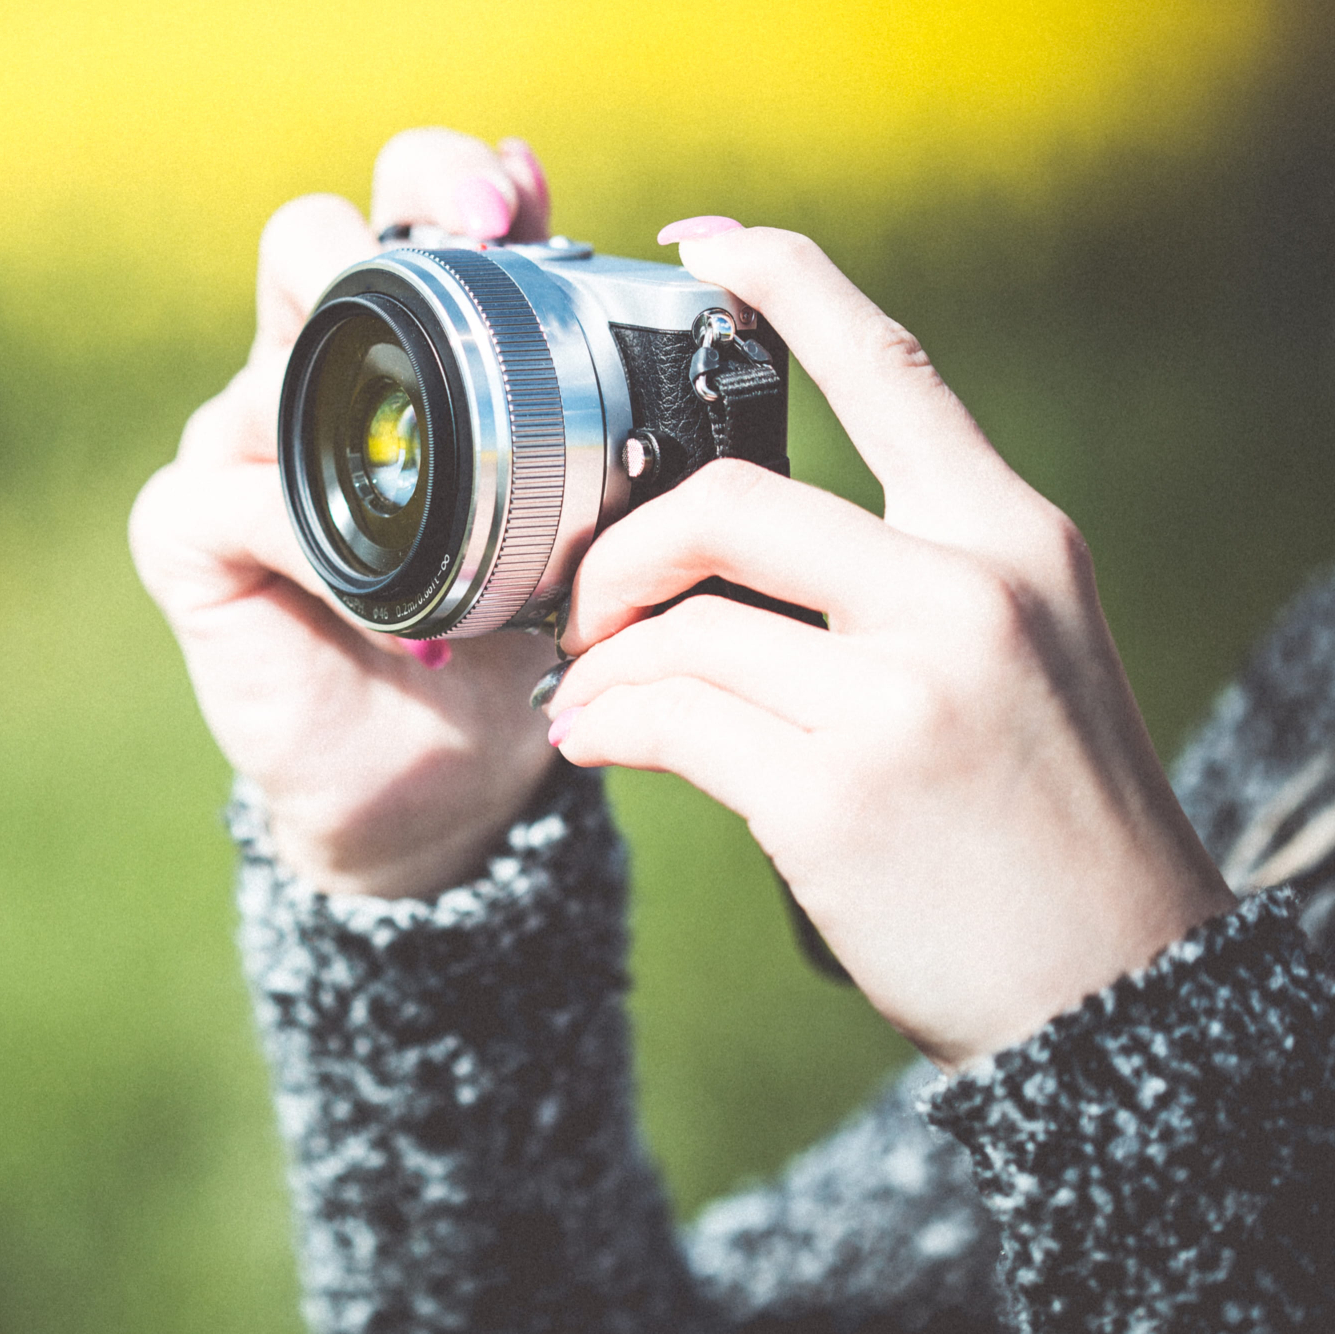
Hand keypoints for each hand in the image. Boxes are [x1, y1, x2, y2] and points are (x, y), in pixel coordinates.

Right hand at [131, 129, 560, 898]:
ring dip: (342, 393)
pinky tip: (371, 591)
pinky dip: (301, 532)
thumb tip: (641, 290)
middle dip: (374, 234)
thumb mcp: (574, 520)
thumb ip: (585, 413)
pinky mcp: (190, 539)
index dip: (446, 179)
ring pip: (259, 359)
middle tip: (456, 260)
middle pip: (305, 240)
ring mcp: (238, 450)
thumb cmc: (511, 636)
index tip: (511, 208)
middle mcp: (309, 376)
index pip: (405, 209)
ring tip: (422, 471)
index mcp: (405, 349)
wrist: (445, 777)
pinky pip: (228, 500)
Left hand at [543, 224, 1235, 1067]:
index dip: (788, 281)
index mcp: (1010, 538)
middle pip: (722, 499)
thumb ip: (891, 583)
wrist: (1111, 986)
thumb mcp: (1011, 656)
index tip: (705, 246)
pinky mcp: (838, 791)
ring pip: (676, 626)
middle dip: (618, 553)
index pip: (890, 369)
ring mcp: (905, 690)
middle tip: (585, 608)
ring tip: (587, 704)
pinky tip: (595, 747)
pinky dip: (603, 728)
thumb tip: (709, 562)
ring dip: (600, 666)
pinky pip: (664, 718)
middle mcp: (967, 589)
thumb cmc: (1038, 820)